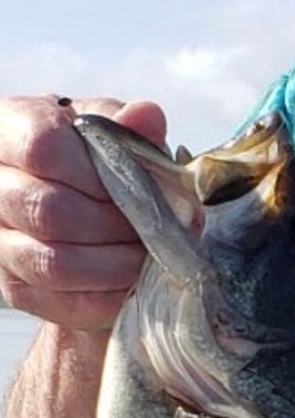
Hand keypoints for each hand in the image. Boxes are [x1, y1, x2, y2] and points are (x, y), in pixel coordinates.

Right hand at [0, 94, 167, 331]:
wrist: (89, 212)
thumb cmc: (103, 162)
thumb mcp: (119, 134)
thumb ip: (131, 129)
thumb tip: (144, 116)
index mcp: (11, 127)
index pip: (41, 146)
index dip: (96, 171)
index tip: (137, 184)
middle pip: (49, 211)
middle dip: (115, 224)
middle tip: (158, 227)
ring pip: (53, 262)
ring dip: (115, 264)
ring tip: (150, 254)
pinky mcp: (15, 285)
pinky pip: (63, 300)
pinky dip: (109, 295)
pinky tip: (135, 282)